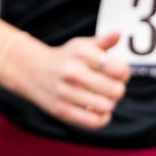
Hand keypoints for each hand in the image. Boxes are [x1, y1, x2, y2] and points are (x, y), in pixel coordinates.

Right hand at [0, 31, 130, 129]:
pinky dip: (102, 118)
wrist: (31, 71)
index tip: (117, 74)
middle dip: (117, 90)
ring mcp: (66, 93)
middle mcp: (73, 72)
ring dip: (109, 104)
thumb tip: (119, 33)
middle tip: (110, 88)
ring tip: (102, 98)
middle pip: (116, 91)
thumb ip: (103, 41)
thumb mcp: (81, 46)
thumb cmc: (65, 58)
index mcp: (82, 53)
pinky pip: (93, 122)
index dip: (124, 74)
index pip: (120, 70)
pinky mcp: (61, 110)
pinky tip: (98, 111)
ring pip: (106, 107)